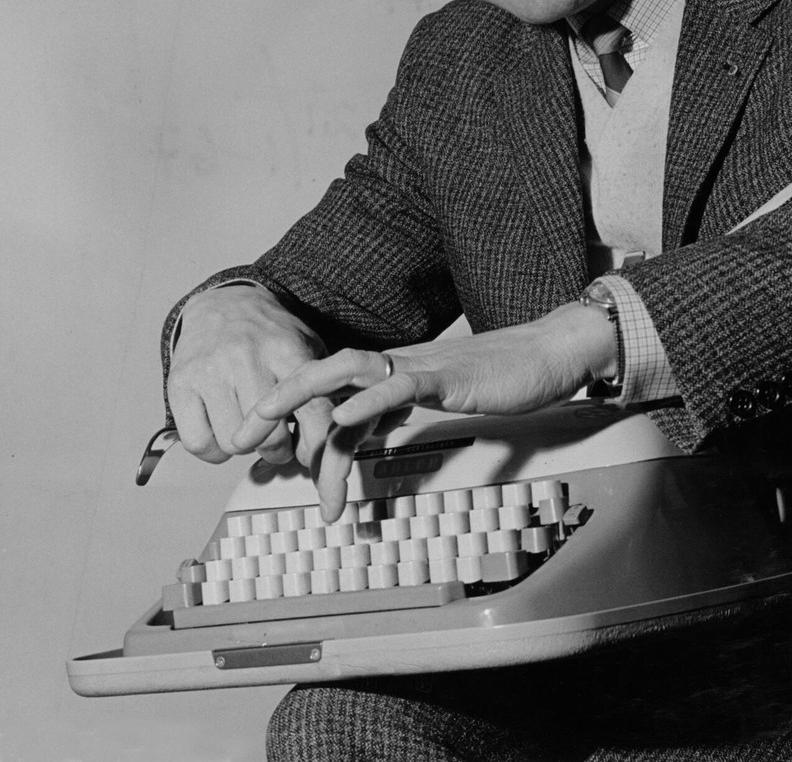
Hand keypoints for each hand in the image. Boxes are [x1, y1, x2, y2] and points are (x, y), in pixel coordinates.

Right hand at [167, 284, 328, 468]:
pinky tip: (221, 431)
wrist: (223, 304)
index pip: (312, 411)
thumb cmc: (269, 335)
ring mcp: (211, 371)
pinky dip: (212, 450)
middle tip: (278, 442)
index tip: (313, 457)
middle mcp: (247, 358)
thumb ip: (322, 387)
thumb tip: (332, 440)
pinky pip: (199, 443)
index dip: (316, 445)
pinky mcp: (181, 384)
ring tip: (248, 431)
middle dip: (278, 450)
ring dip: (244, 448)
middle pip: (271, 437)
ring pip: (234, 444)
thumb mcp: (306, 346)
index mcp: (286, 350)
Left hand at [233, 301, 616, 518]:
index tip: (261, 437)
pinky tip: (342, 417)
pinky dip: (367, 401)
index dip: (294, 408)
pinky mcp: (447, 376)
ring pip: (348, 371)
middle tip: (241, 431)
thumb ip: (404, 412)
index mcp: (395, 370)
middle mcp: (398, 363)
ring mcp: (421, 366)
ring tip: (268, 416)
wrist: (550, 355)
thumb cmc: (504, 379)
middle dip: (277, 396)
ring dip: (303, 393)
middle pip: (324, 370)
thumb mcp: (441, 401)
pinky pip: (399, 386)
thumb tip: (368, 433)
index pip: (333, 386)